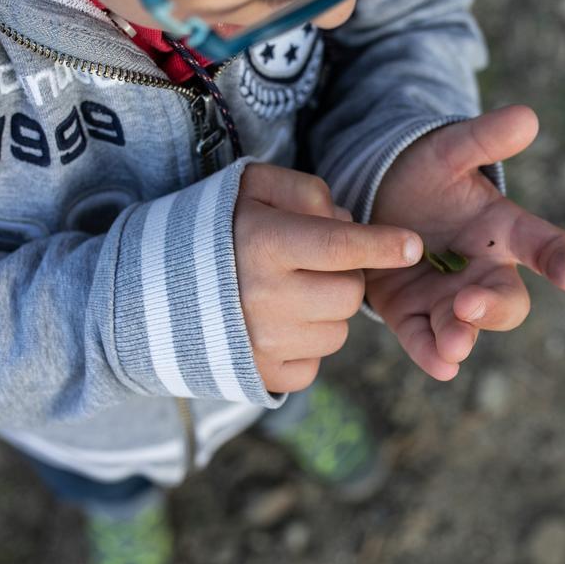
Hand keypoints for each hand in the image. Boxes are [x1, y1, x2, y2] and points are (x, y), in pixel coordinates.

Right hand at [235, 164, 423, 392]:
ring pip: (338, 331)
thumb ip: (305, 192)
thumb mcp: (252, 188)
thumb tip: (349, 223)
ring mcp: (263, 343)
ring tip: (291, 294)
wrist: (150, 290)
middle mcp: (264, 298)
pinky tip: (279, 324)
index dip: (383, 245)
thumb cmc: (213, 230)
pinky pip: (315, 364)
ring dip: (327, 312)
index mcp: (263, 245)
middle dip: (346, 275)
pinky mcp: (262, 375)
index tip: (413, 245)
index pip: (340, 246)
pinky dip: (306, 345)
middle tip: (316, 264)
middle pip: (350, 293)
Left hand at [366, 106, 564, 379]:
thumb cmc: (425, 174)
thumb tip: (527, 116)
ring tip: (454, 344)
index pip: (544, 245)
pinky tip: (440, 366)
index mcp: (503, 231)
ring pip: (466, 327)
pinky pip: (426, 340)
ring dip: (462, 337)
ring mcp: (448, 298)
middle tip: (470, 303)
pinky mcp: (412, 315)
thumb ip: (483, 139)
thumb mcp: (449, 151)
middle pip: (506, 300)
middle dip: (493, 306)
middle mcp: (483, 272)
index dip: (560, 259)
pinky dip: (432, 354)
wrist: (375, 198)